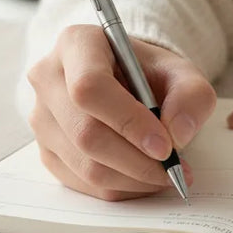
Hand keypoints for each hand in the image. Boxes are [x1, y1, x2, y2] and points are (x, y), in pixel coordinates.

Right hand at [26, 25, 215, 200]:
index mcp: (76, 44)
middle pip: (85, 132)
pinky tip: (143, 177)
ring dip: (133, 179)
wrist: (127, 83)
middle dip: (136, 160)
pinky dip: (121, 188)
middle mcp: (48, 78)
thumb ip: (191, 95)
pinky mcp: (46, 150)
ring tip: (166, 174)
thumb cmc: (149, 74)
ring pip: (85, 165)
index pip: (89, 87)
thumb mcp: (181, 72)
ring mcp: (41, 117)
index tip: (165, 145)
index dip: (128, 121)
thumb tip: (177, 134)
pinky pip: (82, 183)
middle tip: (174, 168)